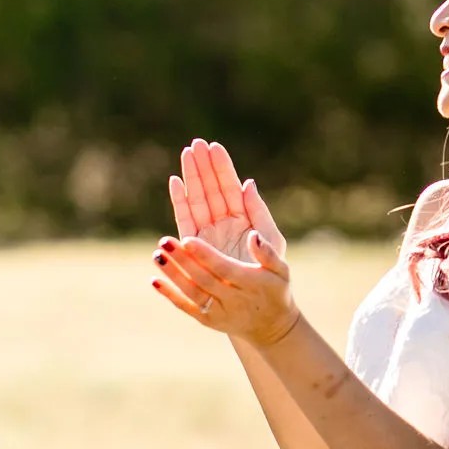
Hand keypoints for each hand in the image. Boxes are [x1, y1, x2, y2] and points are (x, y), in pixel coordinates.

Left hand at [151, 231, 302, 346]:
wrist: (271, 327)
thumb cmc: (276, 290)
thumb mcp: (281, 271)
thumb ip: (268, 253)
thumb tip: (252, 234)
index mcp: (251, 284)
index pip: (224, 268)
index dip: (205, 255)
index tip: (187, 239)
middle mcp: (233, 300)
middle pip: (203, 279)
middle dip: (183, 261)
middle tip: (164, 241)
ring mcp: (219, 312)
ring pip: (192, 293)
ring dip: (173, 275)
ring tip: (157, 255)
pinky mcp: (207, 320)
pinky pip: (186, 307)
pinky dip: (170, 295)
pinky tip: (154, 280)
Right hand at [169, 138, 285, 263]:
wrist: (258, 304)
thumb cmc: (271, 273)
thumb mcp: (273, 240)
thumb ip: (260, 213)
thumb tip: (248, 184)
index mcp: (243, 217)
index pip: (230, 187)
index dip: (222, 167)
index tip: (213, 147)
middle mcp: (223, 222)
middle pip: (211, 189)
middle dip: (203, 166)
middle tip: (195, 144)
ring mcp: (207, 232)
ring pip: (197, 199)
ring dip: (191, 177)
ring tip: (186, 155)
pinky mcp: (193, 245)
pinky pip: (185, 219)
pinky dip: (180, 201)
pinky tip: (175, 182)